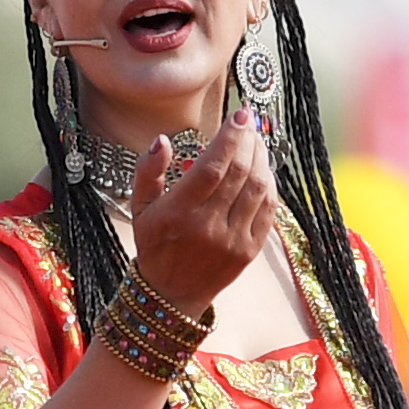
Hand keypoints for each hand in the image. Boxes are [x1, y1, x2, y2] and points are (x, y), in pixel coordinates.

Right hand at [125, 108, 278, 315]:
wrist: (170, 293)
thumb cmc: (154, 244)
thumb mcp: (139, 208)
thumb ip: (147, 171)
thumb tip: (161, 140)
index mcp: (178, 213)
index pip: (212, 167)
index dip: (230, 137)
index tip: (240, 115)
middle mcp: (207, 226)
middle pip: (239, 173)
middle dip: (249, 141)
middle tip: (249, 123)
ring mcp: (232, 239)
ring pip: (257, 188)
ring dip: (262, 159)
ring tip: (257, 142)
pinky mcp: (249, 250)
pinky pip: (268, 211)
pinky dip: (269, 185)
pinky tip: (263, 170)